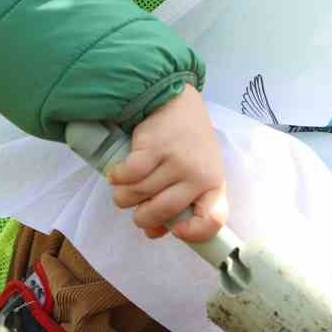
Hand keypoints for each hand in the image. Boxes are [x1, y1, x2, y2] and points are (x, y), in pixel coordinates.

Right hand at [105, 85, 228, 241]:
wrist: (174, 98)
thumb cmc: (186, 142)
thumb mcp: (194, 171)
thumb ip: (180, 202)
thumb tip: (154, 232)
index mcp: (214, 184)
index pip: (213, 220)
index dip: (192, 233)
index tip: (175, 230)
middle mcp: (198, 175)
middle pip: (161, 212)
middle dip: (142, 217)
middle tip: (137, 206)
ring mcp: (176, 161)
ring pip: (138, 196)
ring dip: (124, 196)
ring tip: (125, 187)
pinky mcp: (153, 148)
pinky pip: (127, 177)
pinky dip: (117, 178)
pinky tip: (118, 173)